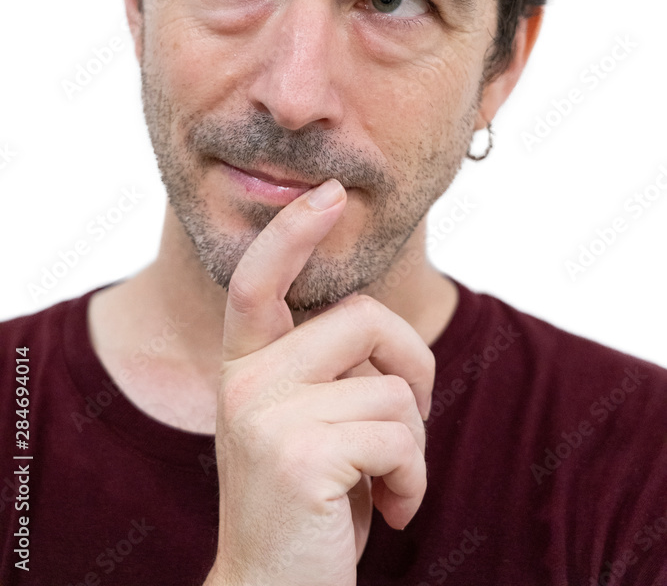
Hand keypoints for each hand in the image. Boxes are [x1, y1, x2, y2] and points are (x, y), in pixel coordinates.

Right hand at [206, 179, 434, 585]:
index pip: (257, 282)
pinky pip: (397, 438)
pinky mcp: (297, 455)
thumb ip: (330, 372)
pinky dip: (413, 480)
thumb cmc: (309, 505)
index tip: (328, 194)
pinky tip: (391, 512)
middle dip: (411, 363)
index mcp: (247, 368)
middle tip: (412, 419)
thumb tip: (384, 333)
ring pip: (391, 387)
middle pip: (361, 319)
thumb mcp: (312, 425)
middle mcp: (245, 383)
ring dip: (412, 444)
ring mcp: (265, 416)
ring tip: (389, 484)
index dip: (291, 233)